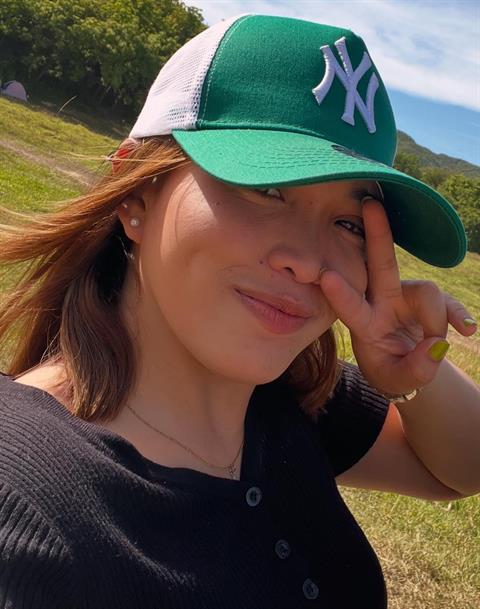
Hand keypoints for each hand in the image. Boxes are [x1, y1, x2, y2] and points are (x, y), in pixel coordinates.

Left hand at [318, 197, 476, 395]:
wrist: (409, 367)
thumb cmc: (392, 372)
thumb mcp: (399, 381)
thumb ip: (416, 370)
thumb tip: (436, 346)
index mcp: (365, 324)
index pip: (353, 307)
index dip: (342, 294)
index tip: (327, 277)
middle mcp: (383, 302)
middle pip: (381, 264)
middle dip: (377, 233)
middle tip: (370, 203)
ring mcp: (407, 297)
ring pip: (428, 291)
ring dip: (437, 321)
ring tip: (435, 348)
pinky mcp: (430, 299)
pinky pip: (449, 302)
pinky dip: (459, 315)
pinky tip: (467, 330)